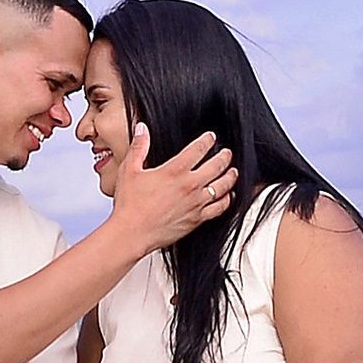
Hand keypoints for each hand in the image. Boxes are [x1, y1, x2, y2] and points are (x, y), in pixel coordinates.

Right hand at [106, 124, 236, 254]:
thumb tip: (142, 129)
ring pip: (223, 186)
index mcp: (175, 170)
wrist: (132, 233)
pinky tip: (229, 197)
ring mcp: (196, 203)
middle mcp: (190, 185)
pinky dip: (228, 200)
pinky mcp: (197, 219)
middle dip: (225, 156)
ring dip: (230, 176)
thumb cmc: (130, 205)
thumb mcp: (130, 170)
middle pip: (217, 166)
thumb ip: (139, 147)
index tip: (211, 137)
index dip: (207, 140)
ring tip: (233, 171)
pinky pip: (220, 208)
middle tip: (227, 153)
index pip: (199, 149)